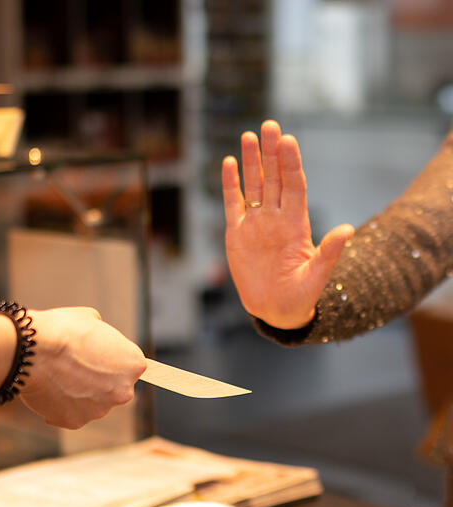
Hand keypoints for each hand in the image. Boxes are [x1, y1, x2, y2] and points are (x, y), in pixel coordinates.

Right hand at [21, 307, 145, 428]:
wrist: (32, 350)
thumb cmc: (62, 330)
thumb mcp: (91, 319)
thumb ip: (102, 337)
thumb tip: (96, 343)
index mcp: (134, 365)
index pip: (128, 365)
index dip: (109, 357)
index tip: (93, 353)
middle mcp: (123, 392)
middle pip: (113, 388)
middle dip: (97, 380)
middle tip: (74, 366)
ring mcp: (99, 410)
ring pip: (91, 403)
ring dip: (79, 393)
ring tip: (57, 375)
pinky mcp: (75, 422)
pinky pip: (70, 413)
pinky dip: (61, 404)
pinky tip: (48, 388)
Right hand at [222, 120, 354, 328]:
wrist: (275, 310)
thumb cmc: (299, 297)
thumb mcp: (317, 277)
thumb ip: (329, 253)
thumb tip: (348, 230)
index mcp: (296, 224)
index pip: (294, 185)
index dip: (291, 163)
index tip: (288, 140)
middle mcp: (276, 218)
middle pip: (274, 178)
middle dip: (272, 152)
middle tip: (270, 125)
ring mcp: (256, 224)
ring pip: (253, 185)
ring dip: (251, 161)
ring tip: (248, 135)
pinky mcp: (237, 234)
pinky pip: (233, 204)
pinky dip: (230, 184)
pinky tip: (228, 163)